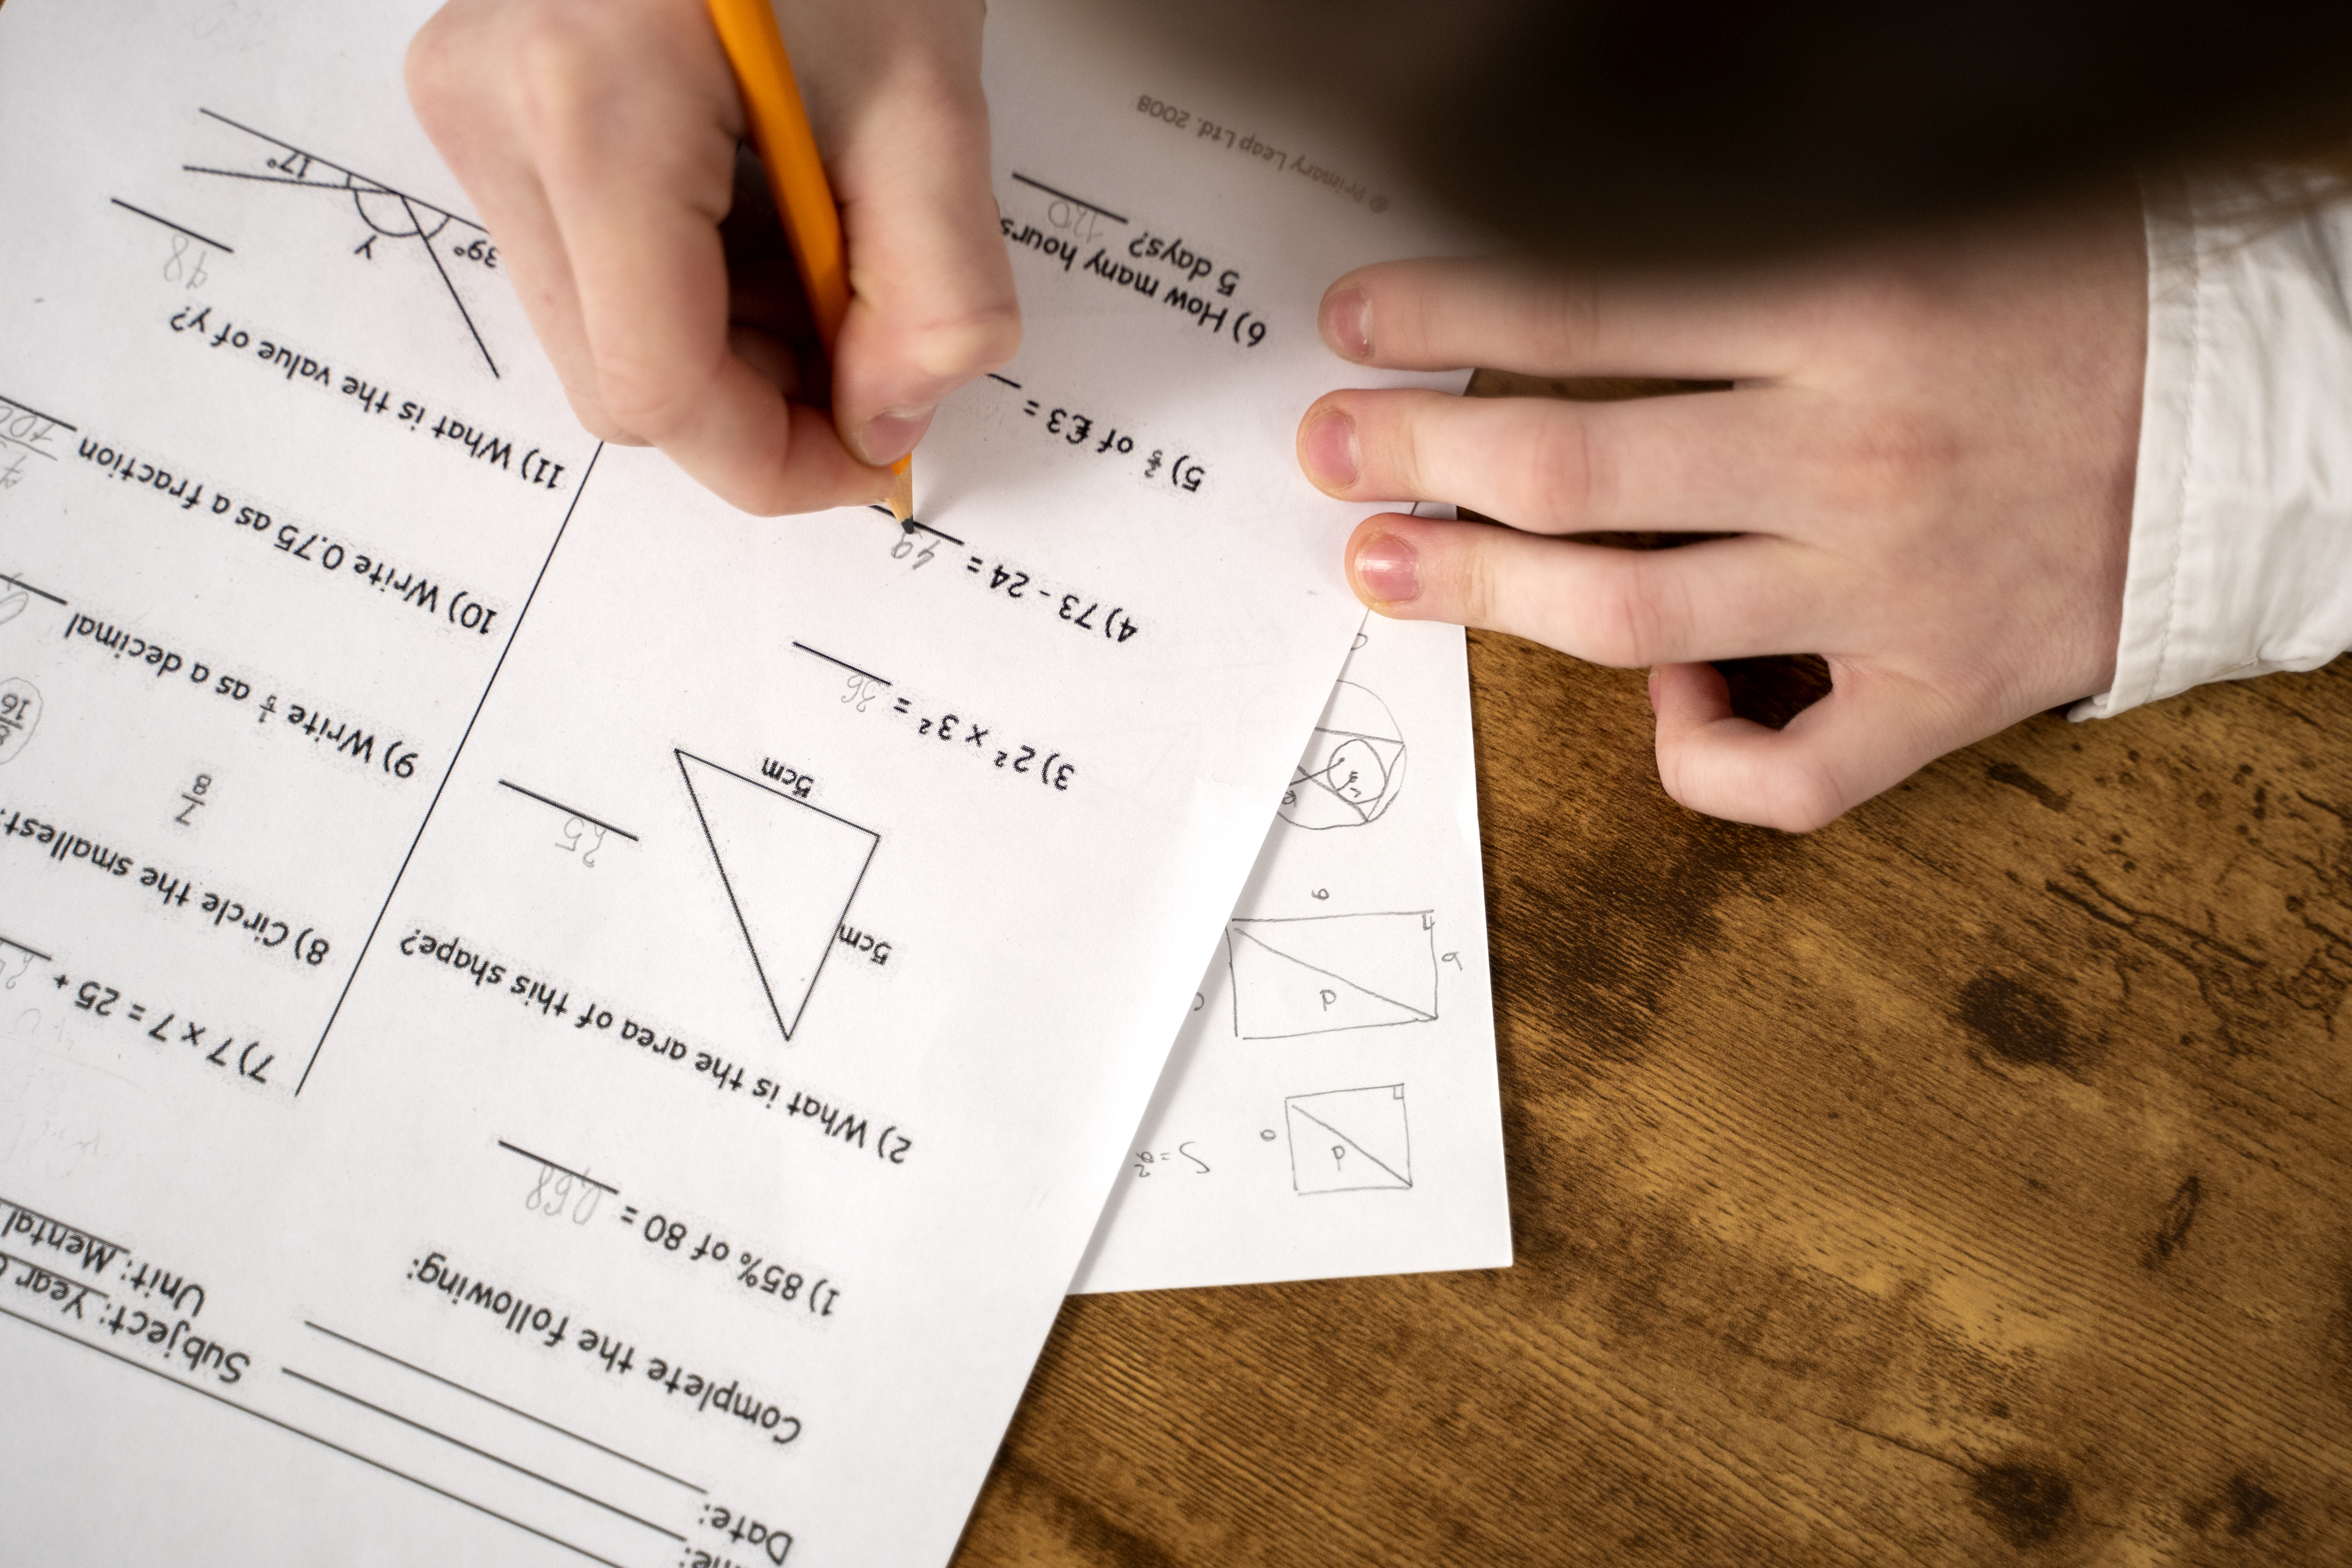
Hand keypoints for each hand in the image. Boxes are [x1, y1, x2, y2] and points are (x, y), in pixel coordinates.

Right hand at [407, 0, 1017, 512]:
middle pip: (622, 381)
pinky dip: (694, 277)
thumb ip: (933, 289)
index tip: (872, 452)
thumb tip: (889, 420)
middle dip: (762, 395)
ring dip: (732, 337)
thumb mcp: (927, 95)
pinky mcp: (485, 100)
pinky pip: (589, 264)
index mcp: (589, 108)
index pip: (658, 392)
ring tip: (820, 247)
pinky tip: (761, 213)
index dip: (777, 457)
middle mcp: (494, 111)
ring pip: (602, 333)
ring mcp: (473, 104)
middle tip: (870, 341)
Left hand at [1296, 199, 2146, 830]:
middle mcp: (1854, 460)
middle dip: (1424, 462)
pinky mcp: (1945, 697)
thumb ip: (1754, 288)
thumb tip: (1587, 336)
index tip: (1355, 326)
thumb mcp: (1917, 243)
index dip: (1450, 321)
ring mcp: (1895, 595)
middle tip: (1331, 455)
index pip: (1594, 317)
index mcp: (1853, 321)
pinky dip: (1696, 755)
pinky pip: (1785, 777)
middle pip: (1578, 476)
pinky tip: (1659, 713)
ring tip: (1386, 569)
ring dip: (1489, 597)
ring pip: (1637, 624)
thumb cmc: (2073, 318)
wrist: (2257, 418)